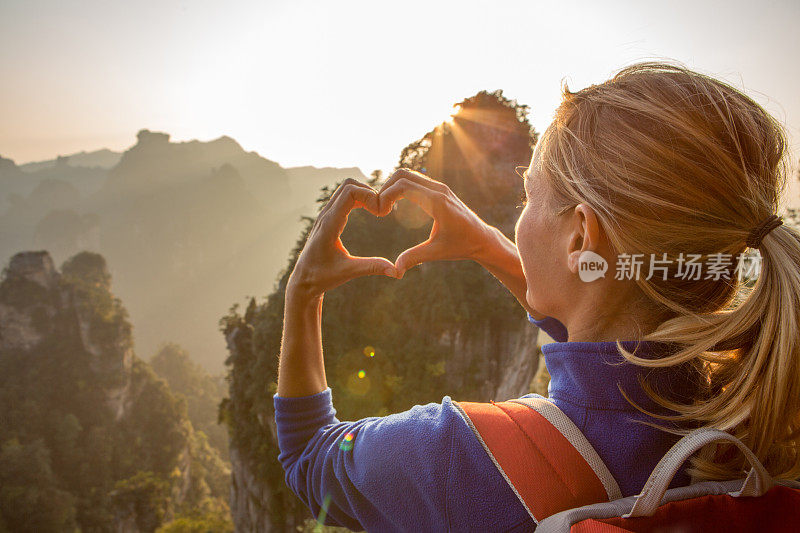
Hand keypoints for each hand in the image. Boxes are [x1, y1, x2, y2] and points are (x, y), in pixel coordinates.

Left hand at [287, 179, 397, 301]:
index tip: (381, 213)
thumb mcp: (348, 272)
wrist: (303, 279)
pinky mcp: (328, 217)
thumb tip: (397, 271)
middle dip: (369, 192)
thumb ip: (372, 268)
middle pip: (348, 185)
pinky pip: (344, 197)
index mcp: (329, 225)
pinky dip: (359, 198)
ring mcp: (325, 215)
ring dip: (364, 194)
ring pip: (345, 189)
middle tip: (382, 210)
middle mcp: (326, 215)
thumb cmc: (322, 277)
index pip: (349, 193)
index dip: (370, 196)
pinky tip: (370, 211)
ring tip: (378, 210)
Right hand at [377, 168, 493, 277]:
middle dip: (386, 188)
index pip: (403, 186)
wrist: (482, 239)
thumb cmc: (461, 246)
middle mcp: (438, 190)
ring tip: (386, 207)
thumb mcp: (436, 252)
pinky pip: (416, 180)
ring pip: (409, 175)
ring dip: (393, 187)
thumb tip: (395, 271)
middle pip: (402, 174)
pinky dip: (402, 187)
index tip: (380, 213)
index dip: (386, 196)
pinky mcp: (440, 190)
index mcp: (436, 202)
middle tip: (379, 208)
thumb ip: (414, 257)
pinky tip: (397, 206)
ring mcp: (440, 187)